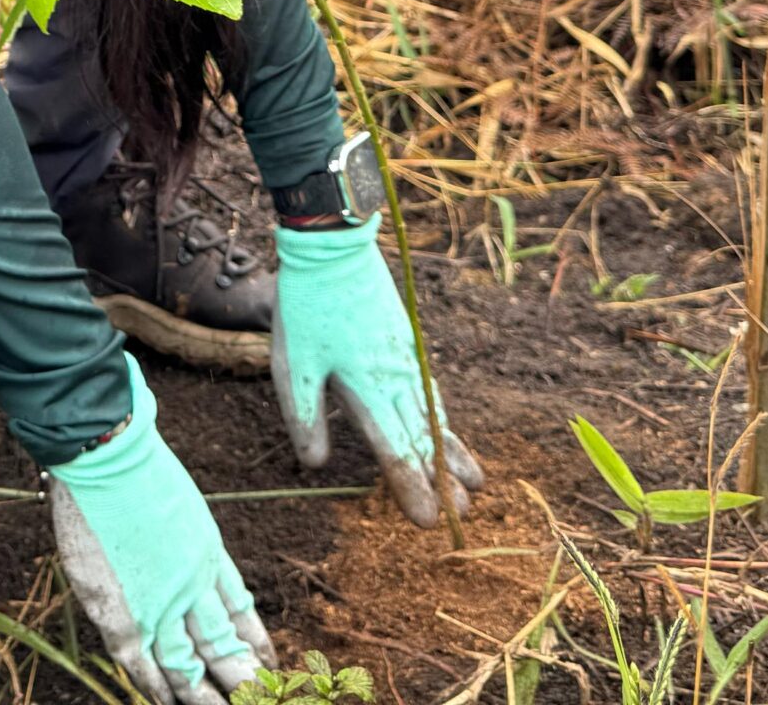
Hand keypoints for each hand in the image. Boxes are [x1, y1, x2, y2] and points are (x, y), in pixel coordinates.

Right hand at [45, 356, 273, 703]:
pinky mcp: (121, 614)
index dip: (253, 642)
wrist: (108, 455)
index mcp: (208, 553)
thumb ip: (184, 536)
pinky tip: (164, 701)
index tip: (268, 666)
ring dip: (204, 697)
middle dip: (240, 680)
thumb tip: (179, 552)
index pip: (240, 610)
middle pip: (222, 645)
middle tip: (257, 700)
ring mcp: (159, 603)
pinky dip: (154, 687)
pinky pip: (143, 665)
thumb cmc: (136, 466)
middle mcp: (192, 585)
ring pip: (188, 666)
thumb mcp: (181, 502)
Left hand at [272, 218, 483, 525]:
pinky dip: (442, 417)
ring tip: (476, 480)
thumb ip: (304, 415)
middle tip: (463, 513)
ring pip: (434, 414)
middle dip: (442, 478)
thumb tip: (314, 465)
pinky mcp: (405, 341)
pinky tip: (445, 425)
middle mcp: (395, 378)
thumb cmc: (307, 306)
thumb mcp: (292, 364)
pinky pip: (429, 390)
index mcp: (367, 388)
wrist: (334, 247)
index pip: (395, 450)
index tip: (427, 521)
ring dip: (452, 450)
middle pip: (424, 438)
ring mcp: (406, 358)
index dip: (411, 487)